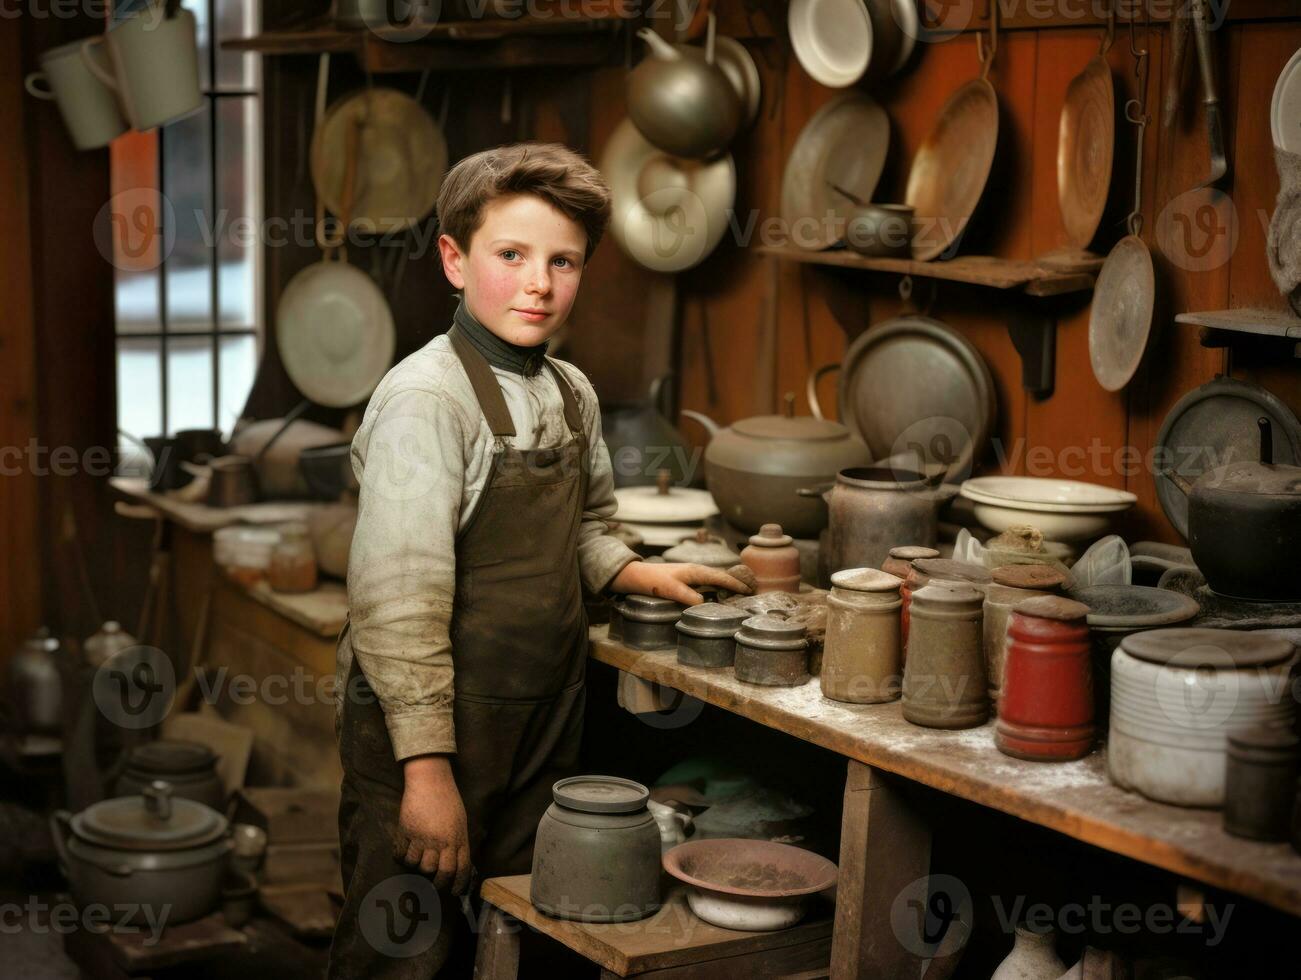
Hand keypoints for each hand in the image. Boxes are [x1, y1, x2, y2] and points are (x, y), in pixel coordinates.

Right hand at [396, 755, 472, 893]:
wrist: (430, 781)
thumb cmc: (448, 800)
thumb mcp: (460, 822)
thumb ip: (458, 843)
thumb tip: (458, 865)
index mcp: (458, 838)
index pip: (460, 870)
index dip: (458, 885)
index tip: (454, 892)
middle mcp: (441, 841)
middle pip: (439, 872)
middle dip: (437, 882)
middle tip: (433, 883)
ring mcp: (422, 837)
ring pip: (418, 865)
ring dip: (417, 866)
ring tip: (418, 858)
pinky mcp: (405, 831)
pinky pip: (400, 854)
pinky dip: (401, 857)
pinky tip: (404, 851)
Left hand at [609, 561, 752, 605]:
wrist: (635, 576)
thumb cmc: (652, 581)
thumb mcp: (670, 590)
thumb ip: (688, 596)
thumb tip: (704, 604)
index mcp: (695, 571)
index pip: (720, 577)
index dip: (735, 584)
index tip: (748, 590)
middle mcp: (695, 570)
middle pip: (720, 576)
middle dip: (735, 583)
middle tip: (749, 591)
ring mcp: (690, 573)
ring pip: (713, 578)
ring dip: (726, 585)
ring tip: (738, 592)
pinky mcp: (684, 578)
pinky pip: (705, 582)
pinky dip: (715, 586)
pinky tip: (715, 593)